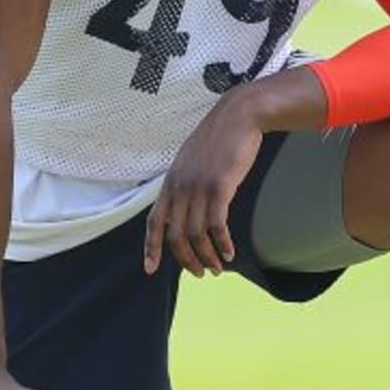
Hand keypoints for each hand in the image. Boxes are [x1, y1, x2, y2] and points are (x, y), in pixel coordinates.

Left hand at [144, 90, 263, 276]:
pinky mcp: (219, 187)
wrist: (238, 116)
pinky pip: (217, 226)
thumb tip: (188, 206)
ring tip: (218, 267)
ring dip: (207, 256)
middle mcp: (180, 187)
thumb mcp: (193, 160)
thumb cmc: (220, 138)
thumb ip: (186, 182)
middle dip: (187, 259)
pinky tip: (230, 252)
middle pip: (176, 235)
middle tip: (201, 273)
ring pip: (197, 234)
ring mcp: (198, 187)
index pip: (154, 221)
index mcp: (171, 182)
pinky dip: (223, 244)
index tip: (150, 269)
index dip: (150, 247)